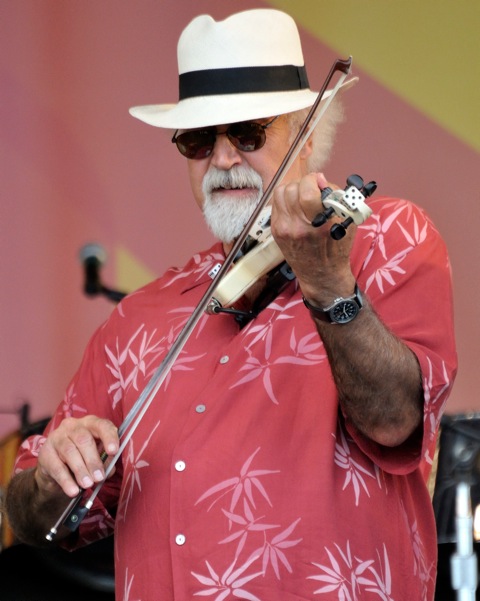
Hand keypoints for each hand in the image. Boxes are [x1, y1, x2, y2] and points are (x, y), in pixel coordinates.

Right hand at [35, 415, 118, 497]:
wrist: (55, 469)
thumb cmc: (82, 458)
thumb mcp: (96, 457)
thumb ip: (105, 461)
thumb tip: (110, 470)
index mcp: (90, 423)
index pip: (101, 425)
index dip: (109, 437)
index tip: (114, 451)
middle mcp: (73, 426)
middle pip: (84, 439)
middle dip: (93, 460)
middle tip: (99, 477)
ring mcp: (57, 437)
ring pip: (69, 451)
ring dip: (80, 470)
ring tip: (87, 484)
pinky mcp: (45, 452)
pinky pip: (56, 467)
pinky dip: (66, 480)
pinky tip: (73, 490)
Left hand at [271, 172, 355, 303]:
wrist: (321, 273)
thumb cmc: (337, 248)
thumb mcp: (347, 221)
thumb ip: (336, 197)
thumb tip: (320, 180)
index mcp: (318, 224)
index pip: (306, 190)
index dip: (313, 179)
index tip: (320, 182)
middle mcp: (298, 226)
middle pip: (292, 189)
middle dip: (304, 183)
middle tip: (312, 189)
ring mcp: (284, 229)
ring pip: (280, 193)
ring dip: (293, 189)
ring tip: (302, 195)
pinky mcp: (276, 231)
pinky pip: (276, 204)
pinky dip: (286, 200)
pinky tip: (295, 206)